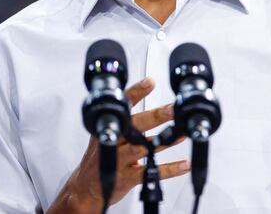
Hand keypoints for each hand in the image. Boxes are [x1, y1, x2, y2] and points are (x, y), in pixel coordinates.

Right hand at [48, 77, 188, 213]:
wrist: (85, 188)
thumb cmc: (100, 158)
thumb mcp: (106, 134)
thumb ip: (126, 118)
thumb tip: (149, 96)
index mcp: (109, 126)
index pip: (121, 105)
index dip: (135, 92)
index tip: (150, 82)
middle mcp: (113, 141)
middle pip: (134, 125)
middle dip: (155, 116)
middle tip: (172, 109)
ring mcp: (118, 160)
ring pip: (141, 147)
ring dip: (163, 140)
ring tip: (181, 134)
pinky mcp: (126, 178)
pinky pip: (150, 173)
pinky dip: (170, 169)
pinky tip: (184, 165)